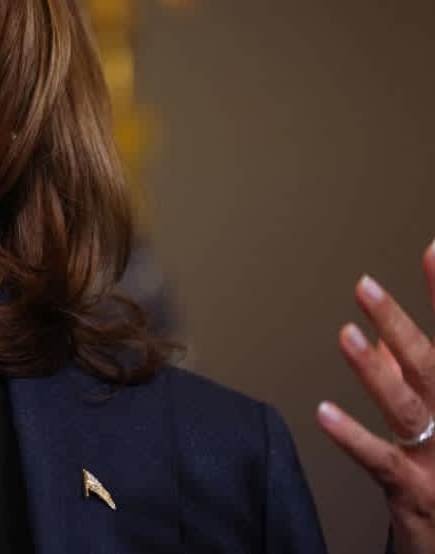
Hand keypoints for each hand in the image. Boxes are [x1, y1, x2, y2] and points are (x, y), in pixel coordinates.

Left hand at [318, 239, 434, 553]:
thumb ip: (415, 381)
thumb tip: (385, 342)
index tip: (433, 252)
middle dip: (401, 325)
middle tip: (365, 287)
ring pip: (408, 409)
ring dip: (373, 371)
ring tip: (345, 335)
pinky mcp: (418, 494)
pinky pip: (382, 462)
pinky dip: (353, 437)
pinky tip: (323, 413)